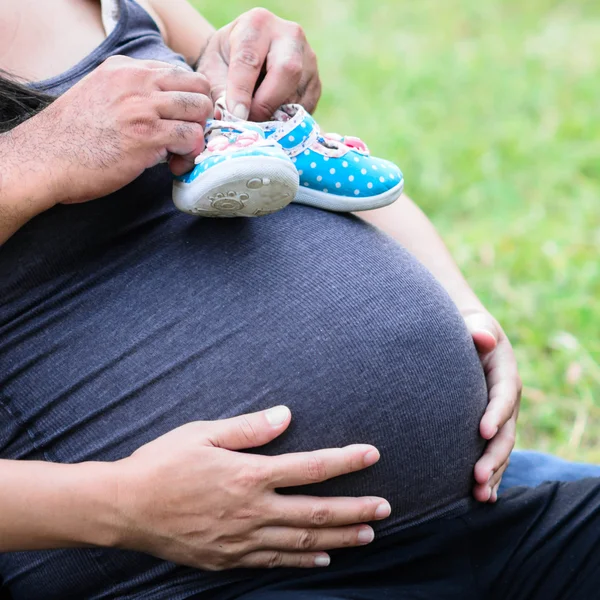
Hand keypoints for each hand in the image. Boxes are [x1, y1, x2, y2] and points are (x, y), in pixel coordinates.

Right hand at [11, 55, 211, 207]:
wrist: (46, 159)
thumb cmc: (72, 137)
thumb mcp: (100, 95)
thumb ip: (132, 94)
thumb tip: (166, 108)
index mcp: (125, 69)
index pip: (181, 74)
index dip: (189, 101)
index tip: (180, 122)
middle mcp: (137, 81)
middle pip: (199, 87)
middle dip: (199, 116)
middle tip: (186, 139)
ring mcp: (143, 107)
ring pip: (200, 110)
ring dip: (197, 136)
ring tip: (179, 155)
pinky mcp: (147, 136)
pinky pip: (191, 138)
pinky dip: (190, 155)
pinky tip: (174, 166)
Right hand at [113, 406, 389, 569]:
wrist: (124, 507)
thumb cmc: (163, 463)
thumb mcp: (202, 433)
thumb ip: (247, 427)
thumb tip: (286, 415)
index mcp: (248, 475)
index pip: (310, 467)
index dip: (345, 461)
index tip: (372, 455)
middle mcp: (251, 510)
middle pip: (316, 510)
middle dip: (355, 509)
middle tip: (386, 508)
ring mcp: (241, 539)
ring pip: (302, 540)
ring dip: (339, 538)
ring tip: (368, 535)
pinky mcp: (229, 558)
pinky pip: (274, 560)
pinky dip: (302, 560)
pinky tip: (322, 558)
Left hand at [197, 8, 321, 121]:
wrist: (245, 56)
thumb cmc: (225, 62)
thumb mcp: (212, 71)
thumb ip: (219, 93)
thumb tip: (231, 119)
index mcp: (257, 24)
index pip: (250, 59)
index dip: (242, 92)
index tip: (235, 116)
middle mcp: (289, 35)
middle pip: (287, 70)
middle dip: (266, 103)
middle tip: (250, 124)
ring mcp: (309, 58)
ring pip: (298, 94)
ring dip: (276, 115)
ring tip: (257, 122)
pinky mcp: (316, 82)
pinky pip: (306, 107)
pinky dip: (288, 120)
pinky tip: (272, 118)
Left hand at [463, 310, 521, 502]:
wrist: (473, 339)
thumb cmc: (470, 330)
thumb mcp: (476, 325)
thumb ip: (478, 331)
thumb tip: (483, 336)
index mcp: (505, 374)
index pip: (503, 396)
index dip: (495, 413)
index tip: (482, 431)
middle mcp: (507, 399)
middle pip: (506, 431)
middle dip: (494, 456)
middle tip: (477, 477)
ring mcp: (501, 416)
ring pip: (501, 448)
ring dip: (493, 473)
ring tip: (480, 495)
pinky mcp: (490, 426)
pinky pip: (493, 452)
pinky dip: (491, 474)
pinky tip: (482, 497)